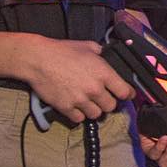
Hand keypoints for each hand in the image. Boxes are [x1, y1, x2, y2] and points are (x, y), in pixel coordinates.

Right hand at [19, 37, 135, 123]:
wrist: (39, 60)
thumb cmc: (63, 51)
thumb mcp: (89, 46)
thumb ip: (102, 54)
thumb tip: (107, 57)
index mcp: (103, 73)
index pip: (124, 91)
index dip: (127, 94)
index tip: (127, 94)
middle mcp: (94, 89)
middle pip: (111, 106)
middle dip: (109, 102)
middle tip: (104, 98)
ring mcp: (80, 100)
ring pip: (96, 115)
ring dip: (94, 110)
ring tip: (90, 103)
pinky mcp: (66, 108)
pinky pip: (79, 119)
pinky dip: (79, 115)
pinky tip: (77, 107)